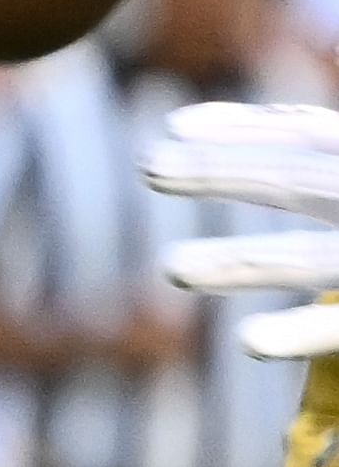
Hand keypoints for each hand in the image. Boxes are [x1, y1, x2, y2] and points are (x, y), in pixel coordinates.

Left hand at [150, 99, 338, 351]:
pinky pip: (338, 327)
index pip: (313, 134)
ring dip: (239, 260)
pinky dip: (300, 332)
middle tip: (147, 165)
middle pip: (300, 179)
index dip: (249, 127)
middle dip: (223, 171)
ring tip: (172, 266)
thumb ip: (321, 171)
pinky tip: (247, 341)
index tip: (176, 125)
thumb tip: (247, 139)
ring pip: (310, 258)